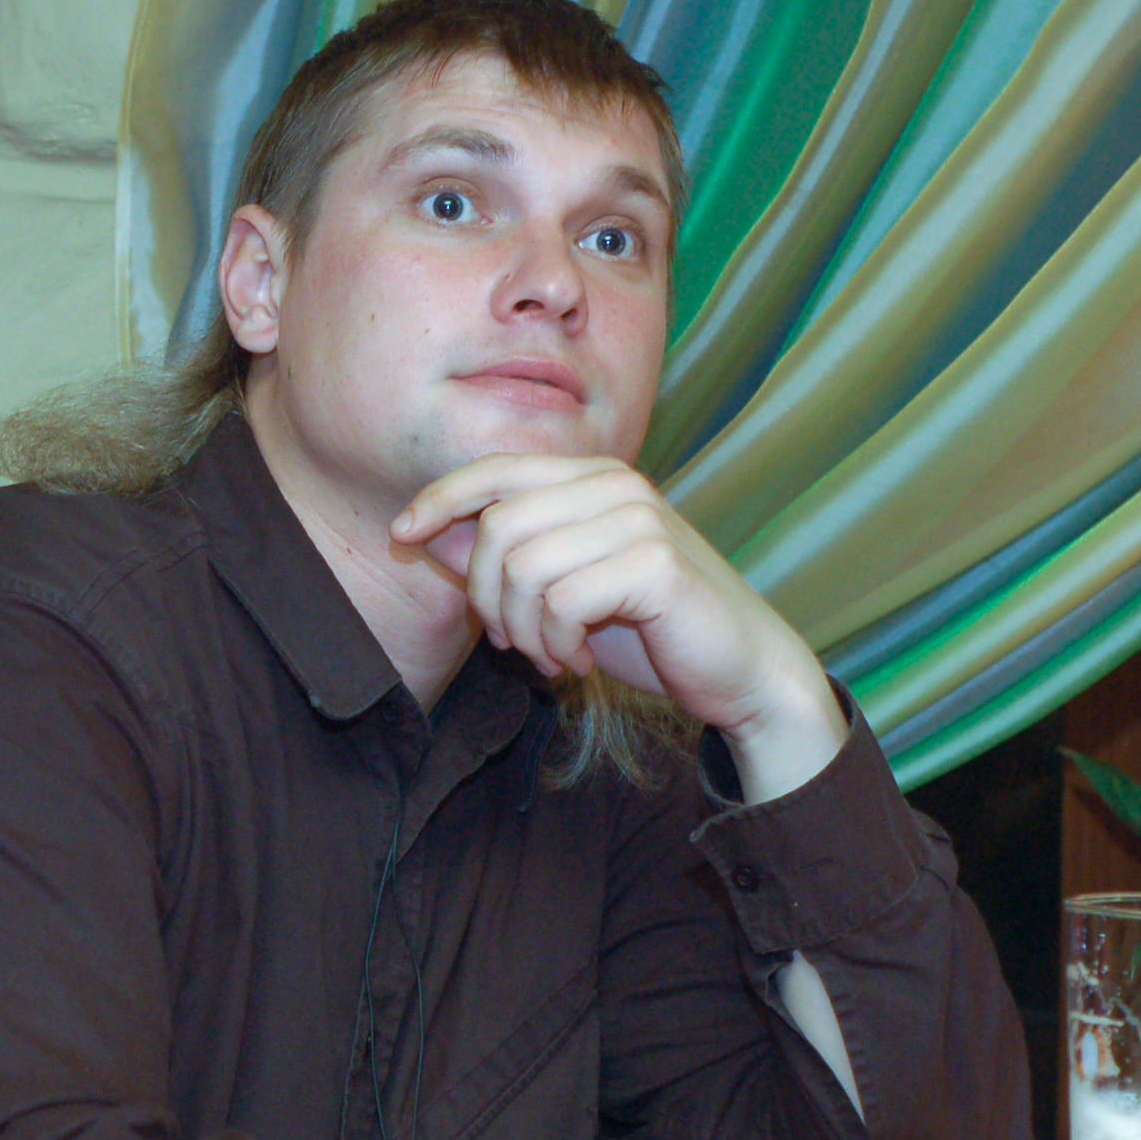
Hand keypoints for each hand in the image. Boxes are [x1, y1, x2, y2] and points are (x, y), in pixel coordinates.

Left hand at [392, 454, 844, 798]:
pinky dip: (555, 645)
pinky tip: (578, 662)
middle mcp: (616, 485)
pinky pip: (561, 602)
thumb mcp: (561, 586)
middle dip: (486, 596)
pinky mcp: (655, 563)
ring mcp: (639, 519)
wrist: (738, 669)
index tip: (402, 534)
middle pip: (497, 526)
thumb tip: (423, 529)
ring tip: (548, 655)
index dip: (440, 499)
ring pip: (524, 567)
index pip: (495, 470)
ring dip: (523, 630)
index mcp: (593, 478)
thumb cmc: (648, 628)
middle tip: (509, 641)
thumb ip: (501, 555)